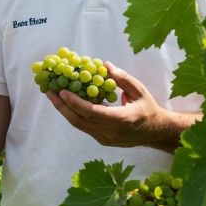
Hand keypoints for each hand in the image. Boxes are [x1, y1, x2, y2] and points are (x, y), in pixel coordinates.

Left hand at [45, 61, 183, 153]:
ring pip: (79, 125)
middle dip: (62, 106)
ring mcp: (106, 139)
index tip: (62, 91)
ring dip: (64, 111)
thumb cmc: (148, 108)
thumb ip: (121, 78)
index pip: (92, 112)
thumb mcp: (139, 90)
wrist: (156, 132)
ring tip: (53, 96)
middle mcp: (111, 132)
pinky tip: (66, 103)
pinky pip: (85, 127)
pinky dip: (74, 115)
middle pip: (79, 121)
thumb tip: (104, 64)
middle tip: (49, 91)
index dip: (75, 102)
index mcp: (122, 119)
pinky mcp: (102, 141)